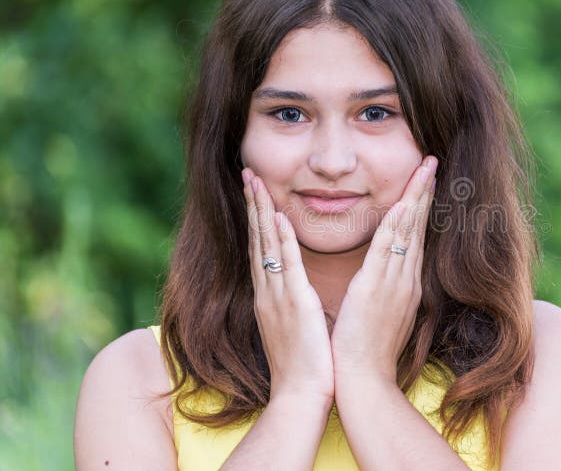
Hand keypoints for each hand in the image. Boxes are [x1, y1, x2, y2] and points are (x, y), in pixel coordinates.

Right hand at [242, 168, 334, 404]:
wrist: (302, 396)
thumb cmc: (304, 364)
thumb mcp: (294, 325)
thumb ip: (292, 302)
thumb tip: (296, 290)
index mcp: (271, 295)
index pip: (261, 248)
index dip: (257, 218)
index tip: (255, 192)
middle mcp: (268, 291)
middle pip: (257, 239)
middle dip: (252, 205)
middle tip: (247, 173)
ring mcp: (278, 297)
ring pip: (266, 245)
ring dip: (261, 211)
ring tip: (254, 182)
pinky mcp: (294, 304)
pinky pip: (286, 266)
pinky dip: (280, 241)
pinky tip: (277, 218)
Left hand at [330, 155, 437, 385]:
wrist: (364, 382)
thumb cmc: (368, 353)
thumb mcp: (381, 316)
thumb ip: (383, 293)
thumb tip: (381, 279)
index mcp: (405, 286)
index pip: (415, 238)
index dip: (420, 208)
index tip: (424, 184)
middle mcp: (406, 280)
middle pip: (418, 227)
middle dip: (425, 192)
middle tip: (431, 162)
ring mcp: (394, 283)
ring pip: (408, 231)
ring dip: (416, 197)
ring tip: (425, 169)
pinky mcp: (376, 289)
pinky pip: (388, 249)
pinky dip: (396, 223)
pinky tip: (402, 202)